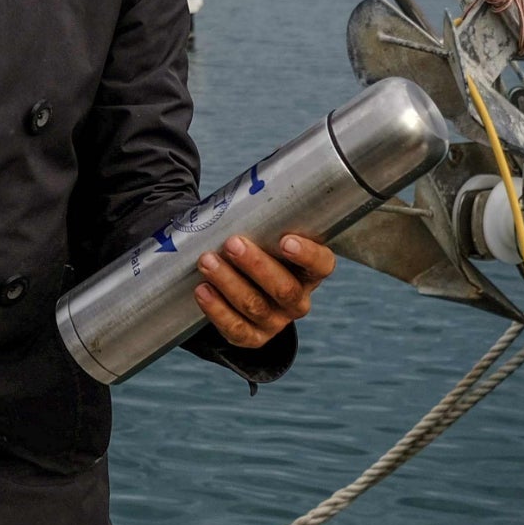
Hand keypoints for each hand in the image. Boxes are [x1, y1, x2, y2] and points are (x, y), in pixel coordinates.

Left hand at [194, 233, 335, 348]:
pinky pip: (235, 328)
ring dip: (229, 282)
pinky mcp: (253, 337)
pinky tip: (202, 290)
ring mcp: (276, 321)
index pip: (321, 265)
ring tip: (207, 261)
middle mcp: (297, 300)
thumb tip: (248, 187)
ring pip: (255, 306)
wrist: (240, 282)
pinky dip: (216, 309)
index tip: (285, 240)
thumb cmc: (256, 248)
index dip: (307, 255)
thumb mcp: (268, 235)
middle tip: (232, 243)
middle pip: (284, 288)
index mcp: (310, 272)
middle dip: (256, 265)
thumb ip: (266, 221)